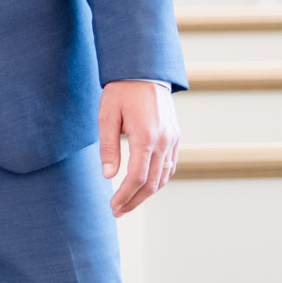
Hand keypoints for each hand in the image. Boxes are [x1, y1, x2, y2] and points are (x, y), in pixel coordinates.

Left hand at [100, 79, 178, 216]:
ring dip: (147, 194)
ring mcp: (172, 139)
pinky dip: (158, 180)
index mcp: (145, 137)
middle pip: (152, 183)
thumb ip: (108, 147)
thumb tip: (108, 175)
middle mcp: (163, 141)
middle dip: (134, 200)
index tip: (113, 207)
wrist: (144, 71)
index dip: (124, 196)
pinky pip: (170, 165)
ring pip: (164, 177)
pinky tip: (145, 186)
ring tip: (128, 202)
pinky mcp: (175, 137)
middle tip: (118, 211)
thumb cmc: (121, 92)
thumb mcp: (107, 116)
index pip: (137, 177)